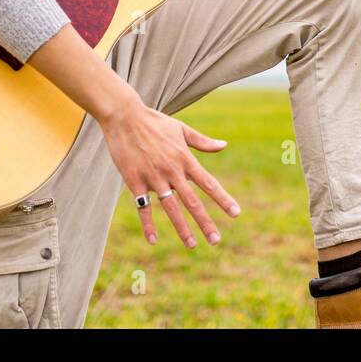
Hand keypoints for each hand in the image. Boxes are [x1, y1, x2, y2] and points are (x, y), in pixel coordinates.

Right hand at [99, 100, 240, 246]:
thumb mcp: (181, 129)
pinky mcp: (135, 181)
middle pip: (192, 201)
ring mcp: (153, 177)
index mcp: (185, 159)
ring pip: (171, 207)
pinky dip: (148, 224)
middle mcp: (172, 170)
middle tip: (216, 240)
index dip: (223, 199)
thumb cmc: (154, 122)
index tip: (236, 213)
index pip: (208, 183)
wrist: (124, 116)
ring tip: (192, 245)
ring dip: (182, 228)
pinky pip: (143, 207)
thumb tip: (224, 145)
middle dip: (205, 222)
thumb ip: (202, 142)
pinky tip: (153, 239)